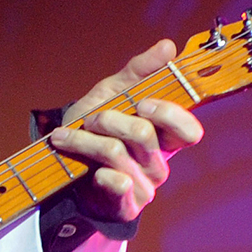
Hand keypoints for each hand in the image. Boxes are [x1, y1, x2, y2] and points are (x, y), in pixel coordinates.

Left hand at [49, 39, 204, 222]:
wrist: (61, 170)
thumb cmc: (93, 130)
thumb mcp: (111, 94)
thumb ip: (138, 72)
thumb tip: (169, 46)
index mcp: (164, 137)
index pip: (190, 130)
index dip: (170, 114)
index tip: (142, 102)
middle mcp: (160, 162)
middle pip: (145, 134)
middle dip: (109, 119)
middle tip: (91, 117)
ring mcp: (145, 186)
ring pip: (118, 153)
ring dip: (85, 140)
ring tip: (67, 136)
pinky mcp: (127, 205)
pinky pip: (116, 182)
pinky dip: (95, 170)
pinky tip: (87, 170)